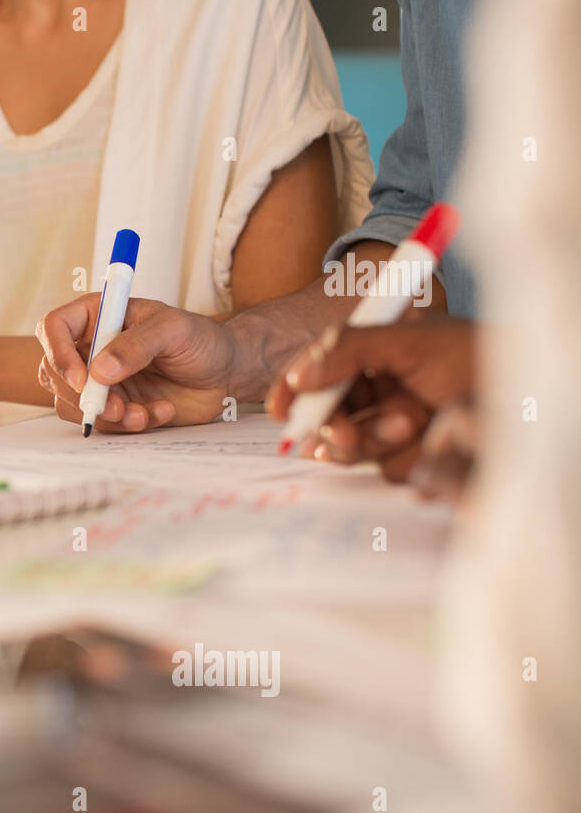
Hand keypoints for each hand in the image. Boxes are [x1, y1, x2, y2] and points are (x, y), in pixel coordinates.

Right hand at [36, 294, 238, 431]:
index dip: (59, 354)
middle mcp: (91, 347)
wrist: (226, 373)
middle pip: (53, 372)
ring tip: (143, 414)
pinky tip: (159, 412)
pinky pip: (102, 423)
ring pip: (73, 404)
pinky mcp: (114, 405)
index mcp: (99, 316)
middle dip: (83, 396)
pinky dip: (128, 425)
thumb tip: (100, 370)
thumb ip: (137, 345)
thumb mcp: (174, 330)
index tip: (83, 380)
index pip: (54, 328)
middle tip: (117, 407)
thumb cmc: (201, 339)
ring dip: (106, 416)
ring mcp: (100, 380)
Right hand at [265, 320, 475, 482]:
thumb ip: (350, 349)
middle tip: (347, 436)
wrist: (530, 400)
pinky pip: (387, 470)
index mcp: (371, 355)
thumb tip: (300, 375)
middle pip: (327, 420)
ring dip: (378, 440)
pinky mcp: (415, 457)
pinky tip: (431, 440)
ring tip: (414, 422)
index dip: (293, 393)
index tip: (281, 410)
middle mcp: (379, 391)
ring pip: (354, 451)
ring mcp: (395, 426)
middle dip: (338, 428)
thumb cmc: (480, 356)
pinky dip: (407, 458)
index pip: (315, 374)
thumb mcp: (412, 341)